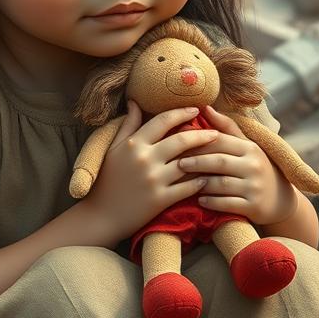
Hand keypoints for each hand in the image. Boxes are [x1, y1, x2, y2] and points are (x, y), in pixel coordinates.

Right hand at [81, 101, 221, 244]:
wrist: (101, 216)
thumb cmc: (107, 181)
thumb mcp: (113, 149)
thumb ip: (127, 125)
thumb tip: (135, 102)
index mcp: (133, 144)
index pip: (163, 121)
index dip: (181, 113)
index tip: (195, 110)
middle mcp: (144, 159)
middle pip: (181, 140)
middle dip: (202, 134)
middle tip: (215, 133)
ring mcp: (154, 180)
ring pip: (188, 164)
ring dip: (205, 158)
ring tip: (217, 155)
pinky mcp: (160, 199)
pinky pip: (187, 187)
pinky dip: (200, 182)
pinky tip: (208, 178)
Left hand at [177, 107, 297, 226]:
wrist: (280, 200)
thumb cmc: (255, 168)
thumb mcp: (246, 147)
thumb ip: (226, 128)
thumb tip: (205, 107)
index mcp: (250, 148)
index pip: (220, 141)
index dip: (198, 142)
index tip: (179, 145)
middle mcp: (254, 165)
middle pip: (218, 161)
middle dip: (196, 162)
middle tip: (177, 164)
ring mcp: (254, 187)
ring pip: (221, 184)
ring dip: (200, 184)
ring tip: (183, 183)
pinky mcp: (253, 206)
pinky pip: (227, 204)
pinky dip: (211, 202)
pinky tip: (199, 200)